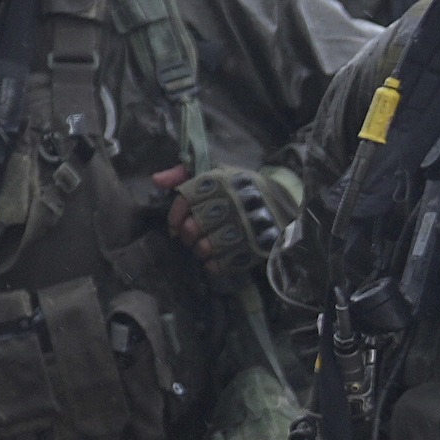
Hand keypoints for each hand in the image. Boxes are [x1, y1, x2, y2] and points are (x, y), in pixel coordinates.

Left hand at [158, 162, 289, 283]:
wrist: (283, 202)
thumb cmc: (239, 188)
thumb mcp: (216, 174)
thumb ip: (184, 174)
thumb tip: (156, 180)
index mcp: (220, 183)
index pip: (184, 201)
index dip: (174, 217)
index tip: (175, 226)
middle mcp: (231, 203)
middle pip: (193, 227)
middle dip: (188, 235)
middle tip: (192, 237)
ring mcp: (243, 227)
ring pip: (205, 247)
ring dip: (200, 250)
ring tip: (205, 247)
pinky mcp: (253, 247)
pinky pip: (221, 263)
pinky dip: (213, 265)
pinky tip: (216, 259)